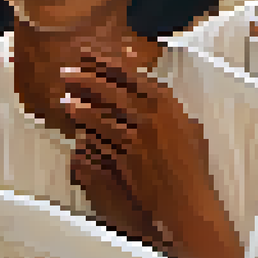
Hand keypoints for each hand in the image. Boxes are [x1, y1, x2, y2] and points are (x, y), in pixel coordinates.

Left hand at [61, 55, 242, 257]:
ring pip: (102, 114)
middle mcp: (153, 117)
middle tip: (67, 72)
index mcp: (170, 105)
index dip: (108, 64)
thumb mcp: (190, 131)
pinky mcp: (126, 157)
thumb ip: (171, 112)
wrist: (188, 202)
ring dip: (81, 104)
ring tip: (65, 96)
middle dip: (87, 79)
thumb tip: (157, 96)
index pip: (133, 76)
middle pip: (113, 91)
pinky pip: (100, 139)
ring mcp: (139, 137)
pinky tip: (75, 125)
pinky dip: (86, 130)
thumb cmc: (192, 169)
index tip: (90, 56)